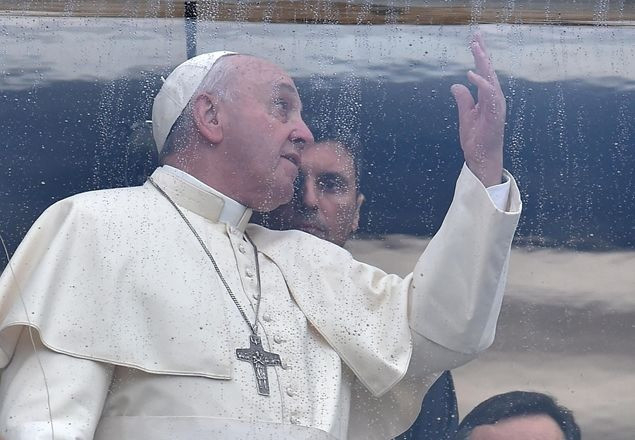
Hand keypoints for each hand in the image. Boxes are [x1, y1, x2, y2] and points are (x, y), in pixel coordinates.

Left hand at [451, 33, 504, 186]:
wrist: (482, 158)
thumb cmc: (476, 139)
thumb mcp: (465, 115)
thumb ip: (463, 99)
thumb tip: (456, 85)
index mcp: (488, 97)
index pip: (484, 72)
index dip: (480, 56)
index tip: (474, 40)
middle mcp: (494, 98)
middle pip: (489, 70)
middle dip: (482, 52)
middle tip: (476, 35)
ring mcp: (496, 105)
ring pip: (490, 78)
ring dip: (483, 62)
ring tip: (475, 47)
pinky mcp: (495, 114)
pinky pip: (489, 95)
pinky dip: (481, 84)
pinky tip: (471, 74)